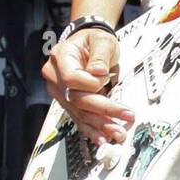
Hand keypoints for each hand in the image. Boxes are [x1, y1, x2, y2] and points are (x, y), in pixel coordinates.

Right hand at [42, 28, 134, 146]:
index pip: (72, 78)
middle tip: (125, 116)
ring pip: (78, 112)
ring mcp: (59, 92)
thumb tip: (98, 72)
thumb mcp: (102, 41)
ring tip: (118, 132)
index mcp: (61, 57)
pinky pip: (78, 118)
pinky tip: (101, 138)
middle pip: (76, 99)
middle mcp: (55, 76)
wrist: (88, 44)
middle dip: (103, 111)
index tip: (108, 79)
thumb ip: (100, 55)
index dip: (91, 83)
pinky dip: (91, 129)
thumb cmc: (94, 41)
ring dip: (99, 125)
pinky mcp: (68, 102)